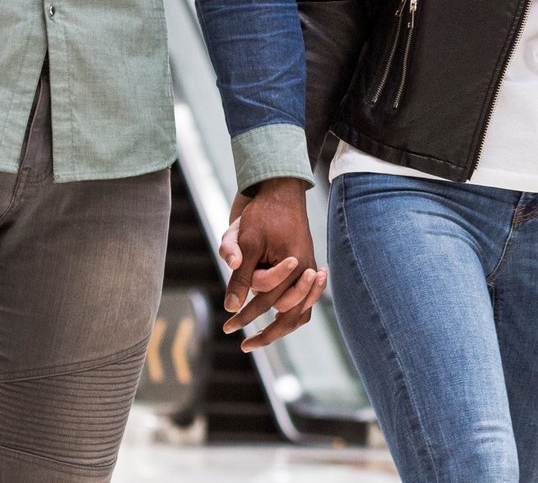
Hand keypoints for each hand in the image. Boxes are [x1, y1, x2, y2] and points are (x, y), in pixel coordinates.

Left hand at [218, 177, 325, 351]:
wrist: (282, 192)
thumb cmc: (262, 215)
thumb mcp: (246, 242)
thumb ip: (241, 276)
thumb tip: (230, 306)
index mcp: (294, 265)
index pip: (268, 301)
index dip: (245, 316)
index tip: (227, 327)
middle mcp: (307, 271)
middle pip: (290, 314)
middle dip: (266, 333)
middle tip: (245, 345)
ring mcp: (310, 270)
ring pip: (302, 311)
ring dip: (282, 328)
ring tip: (260, 340)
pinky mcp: (308, 269)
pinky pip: (305, 301)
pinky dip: (292, 313)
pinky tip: (278, 322)